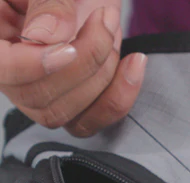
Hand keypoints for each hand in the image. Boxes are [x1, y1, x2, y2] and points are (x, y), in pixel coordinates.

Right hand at [0, 0, 146, 136]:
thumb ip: (47, 1)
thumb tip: (44, 38)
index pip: (2, 69)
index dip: (34, 66)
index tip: (70, 48)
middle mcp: (11, 72)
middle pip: (38, 98)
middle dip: (84, 63)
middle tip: (103, 18)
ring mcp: (40, 93)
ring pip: (66, 114)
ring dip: (103, 75)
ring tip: (111, 27)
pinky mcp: (72, 104)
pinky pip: (91, 122)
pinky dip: (119, 97)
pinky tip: (135, 64)